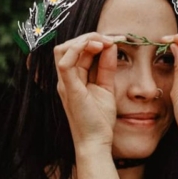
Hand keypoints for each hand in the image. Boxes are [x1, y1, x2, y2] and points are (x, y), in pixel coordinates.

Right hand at [54, 33, 120, 149]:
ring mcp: (65, 84)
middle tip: (111, 39)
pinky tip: (96, 46)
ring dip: (84, 40)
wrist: (96, 141)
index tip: (115, 40)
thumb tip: (111, 46)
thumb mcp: (107, 87)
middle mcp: (65, 79)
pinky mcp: (69, 89)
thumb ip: (107, 67)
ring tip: (103, 42)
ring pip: (63, 49)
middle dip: (89, 37)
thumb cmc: (100, 119)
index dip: (94, 40)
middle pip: (67, 46)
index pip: (77, 50)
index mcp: (73, 78)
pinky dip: (78, 49)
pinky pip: (65, 63)